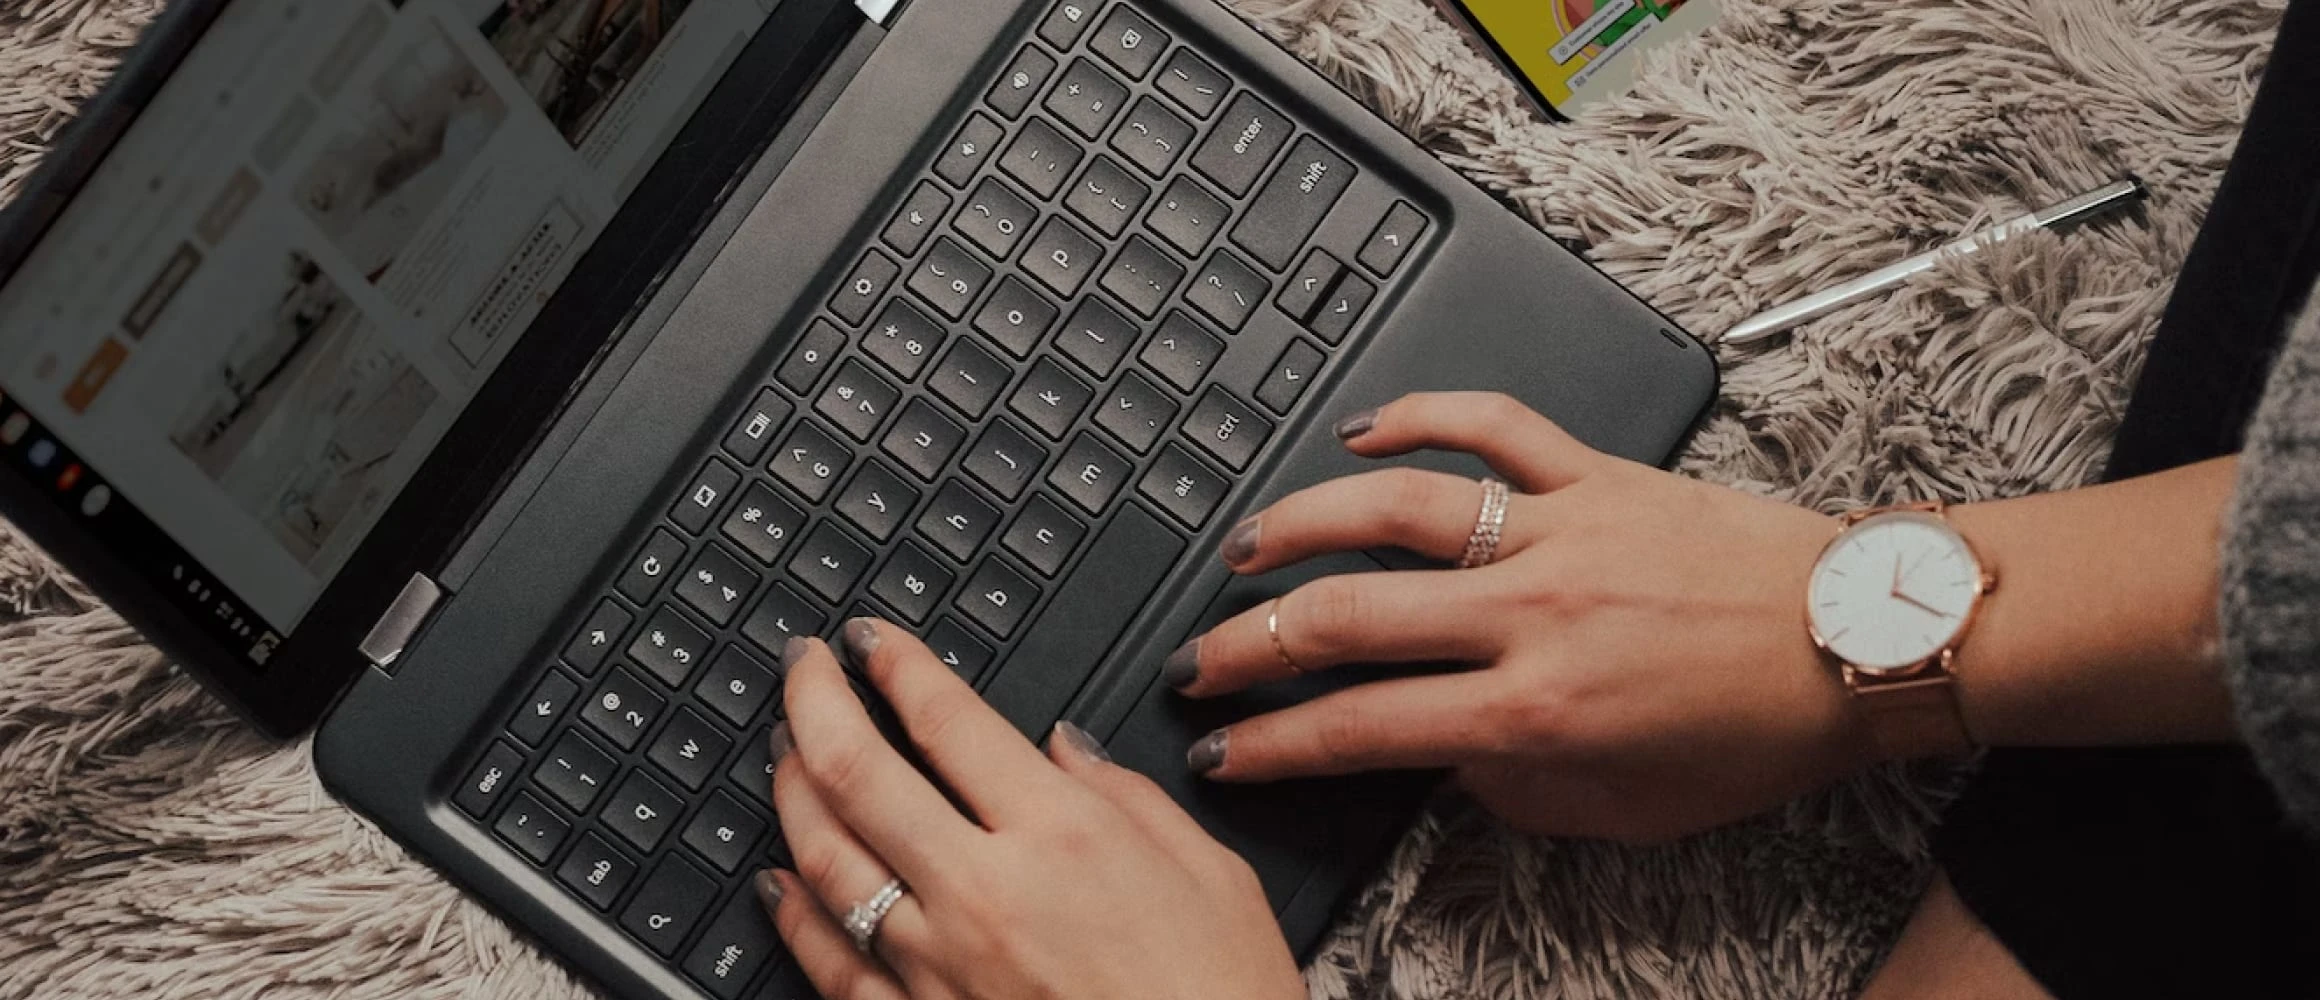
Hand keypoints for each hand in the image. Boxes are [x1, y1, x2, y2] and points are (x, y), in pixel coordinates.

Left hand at [757, 620, 1304, 999]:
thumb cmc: (1224, 997)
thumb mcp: (1212, 871)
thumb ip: (1127, 795)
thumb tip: (1065, 749)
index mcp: (1061, 836)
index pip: (948, 720)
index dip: (895, 664)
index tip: (870, 639)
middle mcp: (987, 893)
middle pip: (860, 772)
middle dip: (814, 701)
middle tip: (801, 666)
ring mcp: (943, 965)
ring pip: (829, 859)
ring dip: (792, 791)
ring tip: (783, 750)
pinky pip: (834, 964)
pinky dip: (794, 916)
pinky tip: (777, 880)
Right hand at [1167, 392, 1868, 842]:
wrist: (1857, 642)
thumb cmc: (1754, 728)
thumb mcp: (1623, 810)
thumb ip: (1512, 792)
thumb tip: (1438, 758)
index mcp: (1536, 713)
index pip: (1363, 727)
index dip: (1272, 745)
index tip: (1222, 749)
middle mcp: (1532, 615)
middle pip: (1348, 617)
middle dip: (1248, 643)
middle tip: (1201, 656)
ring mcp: (1559, 530)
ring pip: (1395, 510)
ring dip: (1301, 525)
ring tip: (1247, 548)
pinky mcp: (1595, 472)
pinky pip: (1489, 424)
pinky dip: (1418, 417)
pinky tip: (1363, 431)